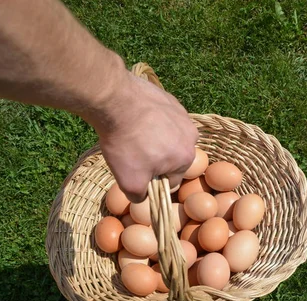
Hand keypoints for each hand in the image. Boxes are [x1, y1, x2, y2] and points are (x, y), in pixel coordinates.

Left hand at [86, 71, 198, 202]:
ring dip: (156, 139)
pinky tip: (136, 119)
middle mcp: (191, 135)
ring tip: (134, 135)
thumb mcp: (129, 181)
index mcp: (187, 157)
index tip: (138, 173)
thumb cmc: (126, 143)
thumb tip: (142, 196)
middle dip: (157, 158)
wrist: (115, 100)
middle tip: (134, 153)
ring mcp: (182, 115)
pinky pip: (164, 118)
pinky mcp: (170, 99)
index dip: (154, 181)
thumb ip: (139, 196)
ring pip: (169, 136)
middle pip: (173, 157)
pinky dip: (153, 121)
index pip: (173, 180)